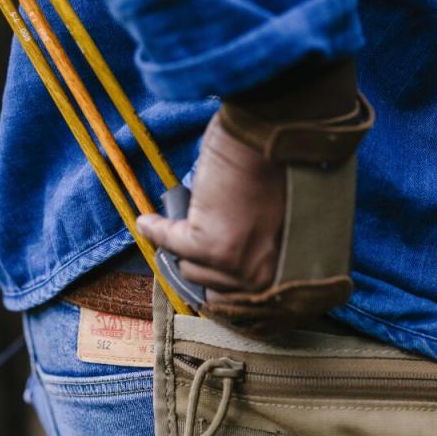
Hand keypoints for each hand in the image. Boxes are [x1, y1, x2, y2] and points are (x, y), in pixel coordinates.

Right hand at [136, 113, 285, 295]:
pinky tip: (149, 221)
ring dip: (180, 249)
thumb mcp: (276, 221)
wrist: (268, 136)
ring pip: (191, 269)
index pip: (244, 299)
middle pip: (214, 289)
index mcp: (288, 273)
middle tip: (187, 246)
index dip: (221, 282)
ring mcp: (236, 263)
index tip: (204, 271)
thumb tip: (223, 256)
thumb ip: (258, 245)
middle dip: (199, 266)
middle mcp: (264, 277)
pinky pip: (171, 242)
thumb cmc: (277, 167)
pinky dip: (156, 229)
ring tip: (172, 230)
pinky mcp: (208, 244)